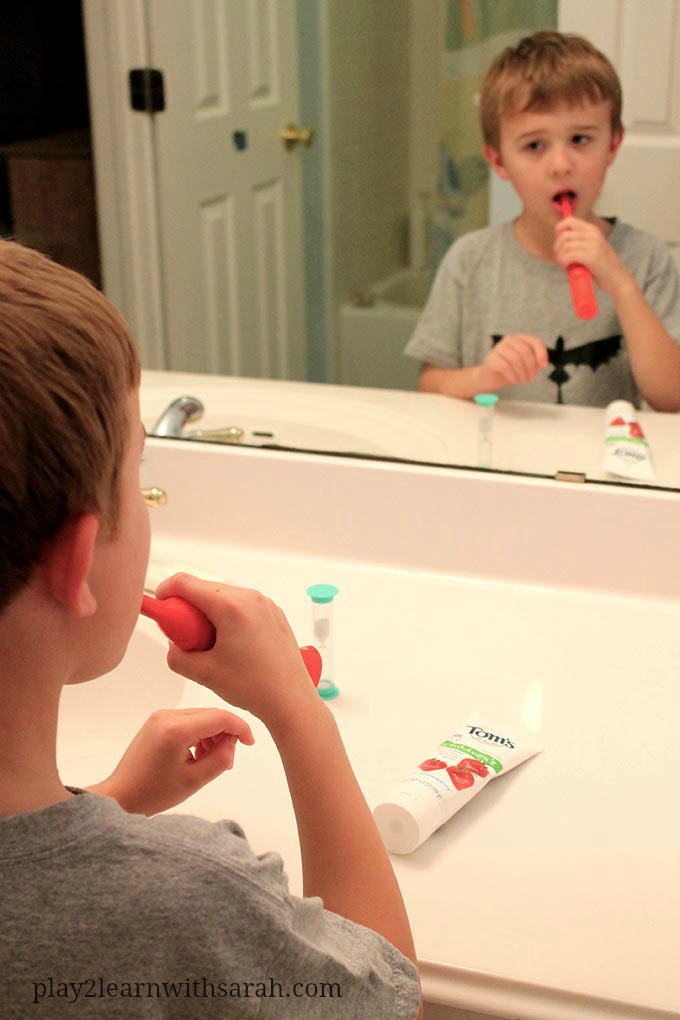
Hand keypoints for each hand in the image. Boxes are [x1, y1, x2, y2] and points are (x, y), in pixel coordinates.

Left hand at [88, 707, 253, 814]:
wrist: (120, 796)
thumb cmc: (154, 793)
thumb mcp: (194, 780)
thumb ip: (220, 758)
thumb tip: (232, 742)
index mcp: (176, 729)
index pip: (220, 717)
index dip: (240, 728)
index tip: (249, 744)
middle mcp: (167, 715)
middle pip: (211, 714)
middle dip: (225, 734)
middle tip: (226, 761)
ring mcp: (160, 716)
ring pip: (201, 717)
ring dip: (212, 734)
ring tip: (208, 761)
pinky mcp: (157, 721)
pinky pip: (188, 720)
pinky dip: (199, 734)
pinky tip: (196, 754)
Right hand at [154, 574, 321, 732]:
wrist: (291, 700)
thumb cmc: (253, 686)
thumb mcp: (203, 673)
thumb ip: (176, 655)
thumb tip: (174, 645)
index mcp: (231, 606)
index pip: (186, 583)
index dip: (166, 593)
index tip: (161, 610)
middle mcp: (250, 597)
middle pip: (205, 589)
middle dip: (189, 609)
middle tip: (187, 638)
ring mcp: (265, 604)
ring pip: (224, 598)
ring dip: (210, 615)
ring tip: (213, 647)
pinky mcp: (274, 614)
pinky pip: (243, 606)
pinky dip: (229, 619)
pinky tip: (233, 647)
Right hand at [478, 333, 547, 389]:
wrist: (490, 377)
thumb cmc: (510, 369)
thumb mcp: (526, 364)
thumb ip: (535, 361)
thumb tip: (543, 363)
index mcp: (520, 339)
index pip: (535, 341)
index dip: (542, 353)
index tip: (544, 366)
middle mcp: (509, 340)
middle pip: (525, 351)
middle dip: (531, 367)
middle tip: (530, 378)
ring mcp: (499, 348)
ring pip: (516, 359)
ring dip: (522, 373)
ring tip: (522, 380)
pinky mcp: (491, 359)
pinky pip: (505, 366)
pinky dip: (513, 376)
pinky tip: (514, 380)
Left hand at [554, 216, 631, 296]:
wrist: (618, 278)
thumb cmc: (602, 267)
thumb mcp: (591, 248)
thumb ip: (579, 242)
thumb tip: (559, 241)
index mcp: (593, 230)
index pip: (569, 221)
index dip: (559, 230)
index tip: (559, 243)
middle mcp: (593, 234)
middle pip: (564, 236)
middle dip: (557, 249)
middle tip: (561, 259)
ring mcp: (593, 244)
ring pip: (565, 247)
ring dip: (560, 258)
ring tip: (565, 266)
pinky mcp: (591, 256)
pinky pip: (569, 256)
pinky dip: (564, 263)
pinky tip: (568, 268)